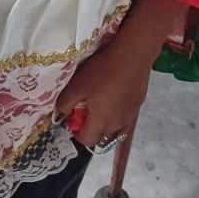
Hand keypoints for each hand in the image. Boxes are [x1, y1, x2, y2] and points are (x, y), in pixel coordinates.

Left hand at [55, 0, 185, 148]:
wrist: (131, 57)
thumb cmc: (101, 72)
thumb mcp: (76, 86)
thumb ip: (65, 103)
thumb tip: (60, 114)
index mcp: (101, 122)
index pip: (87, 140)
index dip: (76, 133)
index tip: (71, 120)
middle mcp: (118, 124)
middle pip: (102, 137)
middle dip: (91, 129)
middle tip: (83, 111)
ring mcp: (130, 115)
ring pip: (115, 129)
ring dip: (104, 123)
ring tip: (97, 105)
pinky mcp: (137, 105)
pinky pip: (124, 117)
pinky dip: (116, 113)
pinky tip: (111, 96)